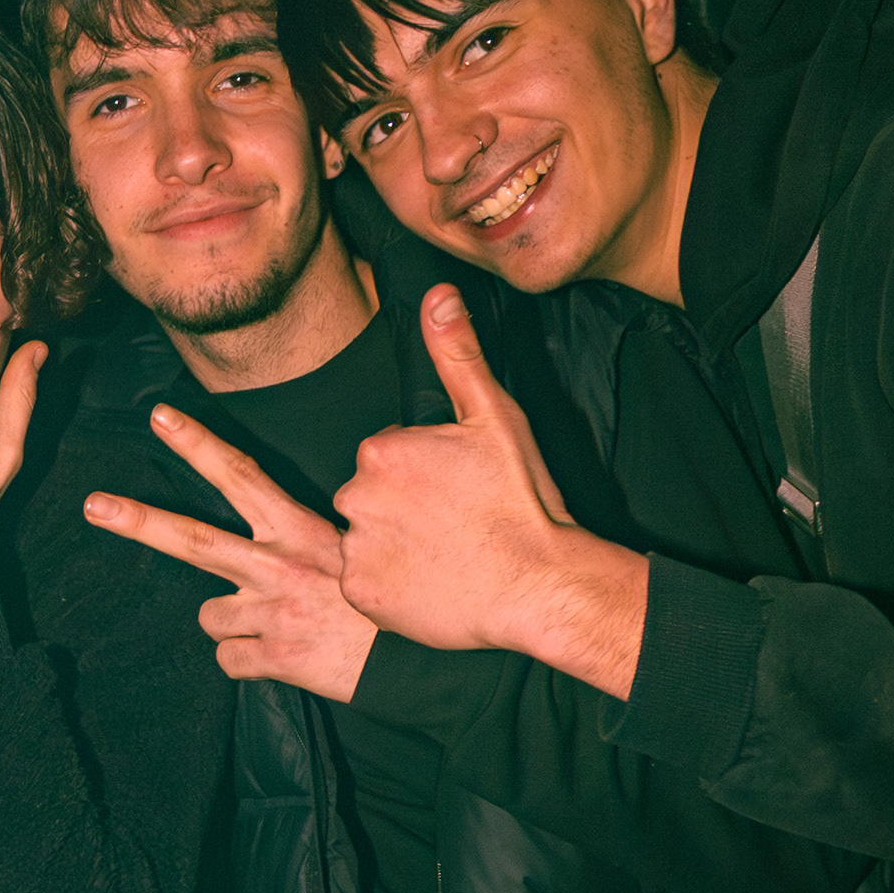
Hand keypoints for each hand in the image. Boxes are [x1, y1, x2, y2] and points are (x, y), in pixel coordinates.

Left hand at [83, 403, 378, 702]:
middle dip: (138, 520)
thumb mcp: (351, 545)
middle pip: (192, 538)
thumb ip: (296, 536)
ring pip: (209, 616)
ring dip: (232, 624)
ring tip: (277, 626)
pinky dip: (248, 662)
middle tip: (94, 505)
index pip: (240, 474)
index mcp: (296, 528)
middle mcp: (277, 565)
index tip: (160, 417)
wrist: (420, 661)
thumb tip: (263, 536)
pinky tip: (283, 657)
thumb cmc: (384, 600)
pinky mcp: (273, 657)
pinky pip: (229, 661)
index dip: (197, 443)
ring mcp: (270, 612)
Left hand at [332, 286, 647, 695]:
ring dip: (392, 544)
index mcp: (381, 452)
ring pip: (363, 538)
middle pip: (367, 496)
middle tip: (451, 523)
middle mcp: (356, 498)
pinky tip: (429, 581)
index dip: (421, 472)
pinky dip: (389, 584)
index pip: (384, 456)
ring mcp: (356, 550)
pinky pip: (363, 583)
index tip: (453, 489)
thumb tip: (438, 297)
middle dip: (399, 506)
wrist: (537, 585)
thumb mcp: (494, 418)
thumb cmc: (520, 503)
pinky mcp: (361, 594)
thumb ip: (457, 356)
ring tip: (443, 553)